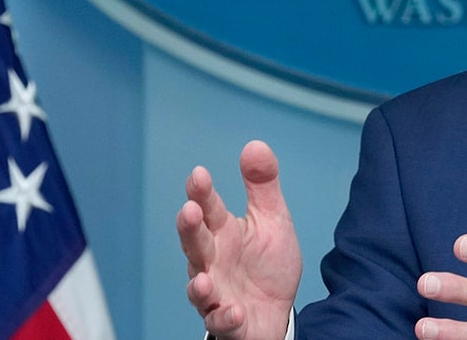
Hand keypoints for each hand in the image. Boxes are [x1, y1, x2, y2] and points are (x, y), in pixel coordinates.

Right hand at [177, 140, 302, 339]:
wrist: (276, 311)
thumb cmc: (267, 263)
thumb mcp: (272, 220)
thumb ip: (262, 185)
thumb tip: (254, 144)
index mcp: (222, 234)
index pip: (209, 210)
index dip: (202, 193)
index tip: (199, 174)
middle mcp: (212, 262)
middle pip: (195, 245)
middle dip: (190, 229)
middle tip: (189, 211)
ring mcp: (217, 294)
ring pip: (200, 290)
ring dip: (199, 286)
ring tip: (202, 280)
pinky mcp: (228, 322)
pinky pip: (222, 322)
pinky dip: (225, 318)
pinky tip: (234, 310)